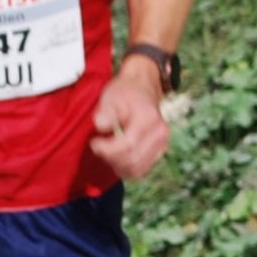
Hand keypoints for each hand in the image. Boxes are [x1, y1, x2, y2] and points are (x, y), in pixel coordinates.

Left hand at [89, 61, 171, 180]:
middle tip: (98, 148)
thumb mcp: (110, 96)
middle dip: (110, 158)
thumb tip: (101, 127)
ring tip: (107, 153)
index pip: (128, 145)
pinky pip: (141, 170)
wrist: (142, 87)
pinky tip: (116, 158)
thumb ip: (105, 112)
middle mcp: (160, 134)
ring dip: (117, 166)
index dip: (107, 150)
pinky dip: (126, 169)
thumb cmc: (124, 92)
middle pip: (132, 160)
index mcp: (149, 119)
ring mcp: (162, 144)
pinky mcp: (160, 152)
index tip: (94, 142)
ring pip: (137, 169)